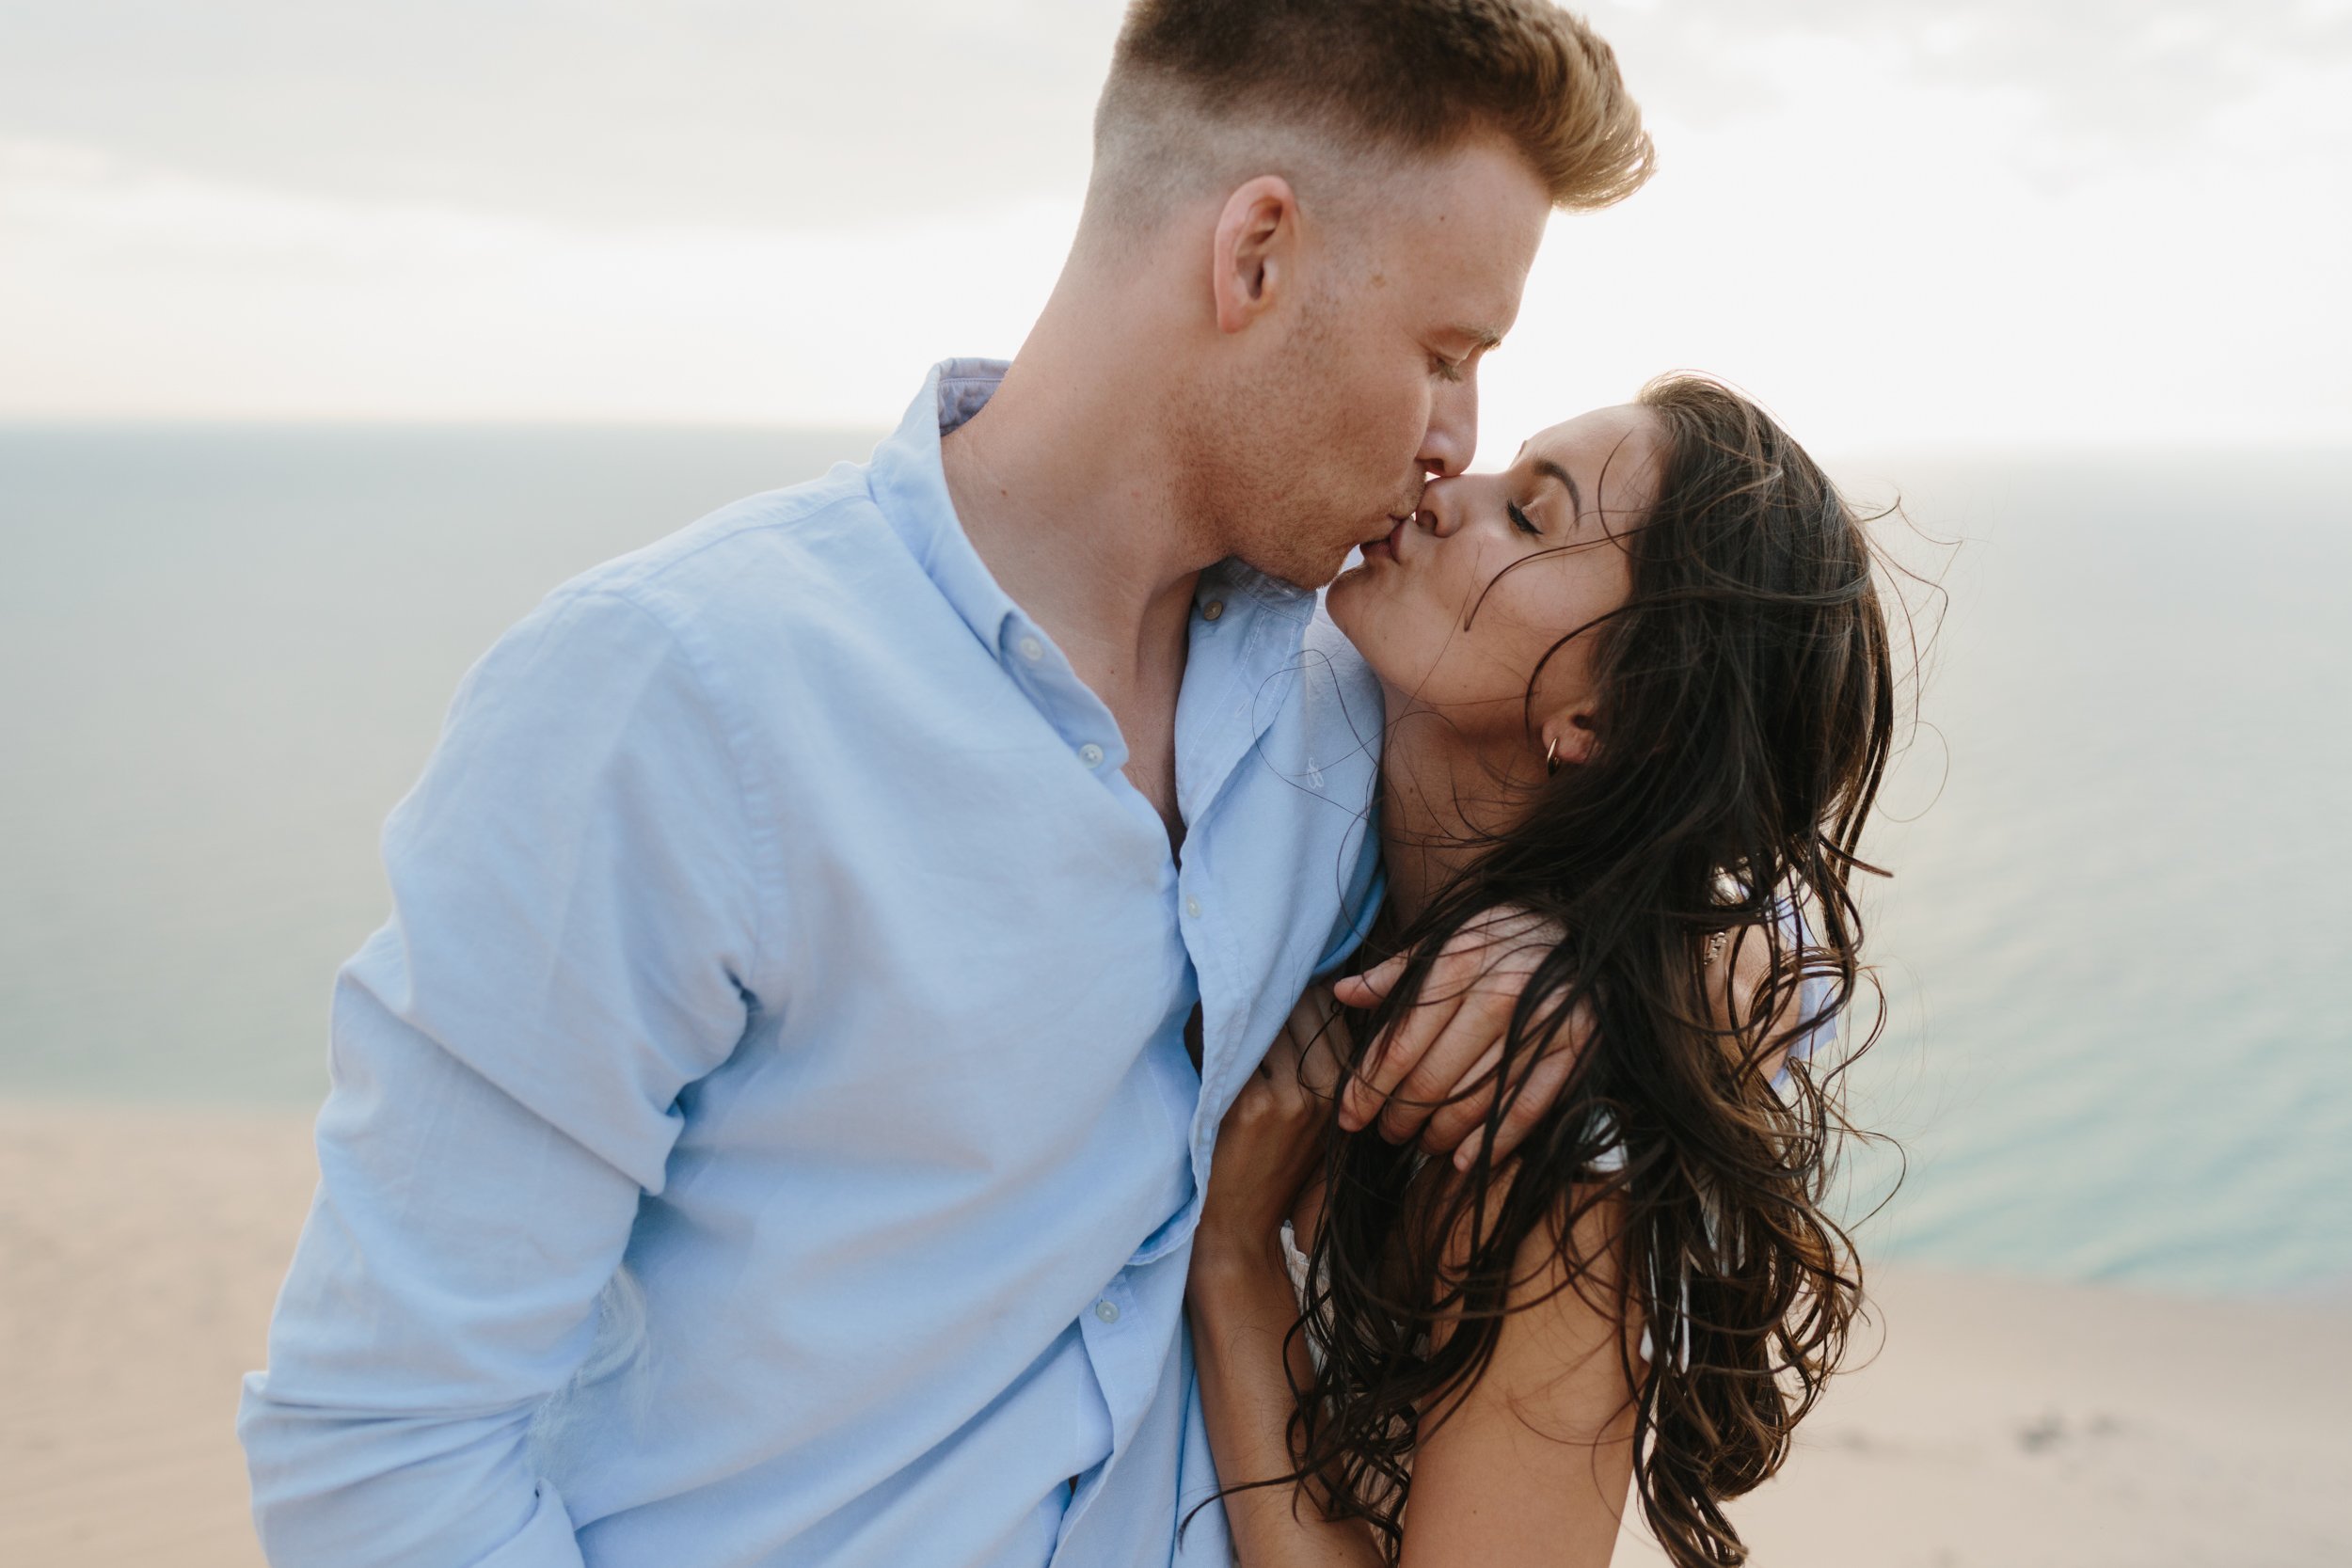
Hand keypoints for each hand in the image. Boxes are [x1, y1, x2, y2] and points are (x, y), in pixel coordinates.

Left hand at [1198, 985, 1349, 1264]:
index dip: (1301, 982)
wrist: (1239, 1229)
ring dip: (1239, 1003)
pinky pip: (1232, 1045)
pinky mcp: (1253, 1107)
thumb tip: (1294, 986)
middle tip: (1241, 968)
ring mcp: (1292, 1098)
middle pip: (1303, 1005)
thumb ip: (1310, 1060)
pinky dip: (1212, 1031)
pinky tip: (1198, 1024)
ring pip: (1267, 1020)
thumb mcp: (1309, 1114)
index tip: (1272, 964)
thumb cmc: (1268, 1166)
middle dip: (1271, 984)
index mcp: (1349, 1088)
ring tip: (1215, 991)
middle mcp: (1329, 1089)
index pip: (1331, 1009)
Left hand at [1332, 907, 1589, 1171]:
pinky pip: (1526, 1109)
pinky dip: (1494, 1142)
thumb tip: (1343, 992)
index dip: (1367, 1088)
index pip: (1400, 1043)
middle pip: (1433, 1079)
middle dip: (1399, 1116)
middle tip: (1386, 1133)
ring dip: (1440, 1133)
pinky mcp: (1575, 1049)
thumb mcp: (1451, 936)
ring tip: (1421, 1143)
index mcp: (1459, 962)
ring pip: (1475, 1101)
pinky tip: (1466, 1161)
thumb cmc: (1510, 934)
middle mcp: (1498, 995)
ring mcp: (1540, 1025)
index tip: (1348, 1116)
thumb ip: (1398, 971)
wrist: (1594, 928)